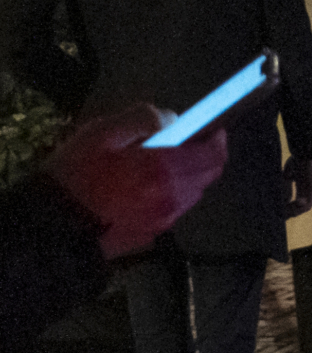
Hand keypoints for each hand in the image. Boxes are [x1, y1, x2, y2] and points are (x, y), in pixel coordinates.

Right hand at [43, 104, 226, 259]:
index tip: (213, 129)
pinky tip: (144, 188)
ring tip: (158, 165)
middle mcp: (172, 198)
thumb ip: (141, 120)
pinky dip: (171, 194)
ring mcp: (164, 219)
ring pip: (192, 193)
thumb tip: (171, 119)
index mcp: (164, 171)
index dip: (218, 139)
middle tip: (184, 144)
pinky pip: (174, 209)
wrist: (53, 227)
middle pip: (207, 175)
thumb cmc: (74, 175)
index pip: (214, 156)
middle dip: (202, 156)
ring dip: (187, 176)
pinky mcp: (152, 234)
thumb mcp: (101, 134)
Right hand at [282, 155, 311, 217]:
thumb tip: (284, 199)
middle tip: (281, 217)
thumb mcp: (289, 174)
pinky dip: (299, 208)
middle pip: (301, 208)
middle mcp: (309, 191)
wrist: (306, 150)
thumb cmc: (298, 159)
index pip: (298, 202)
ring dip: (293, 212)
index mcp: (304, 187)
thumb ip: (286, 184)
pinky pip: (307, 203)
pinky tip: (290, 208)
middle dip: (291, 213)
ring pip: (304, 208)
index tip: (280, 212)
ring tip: (283, 214)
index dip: (289, 208)